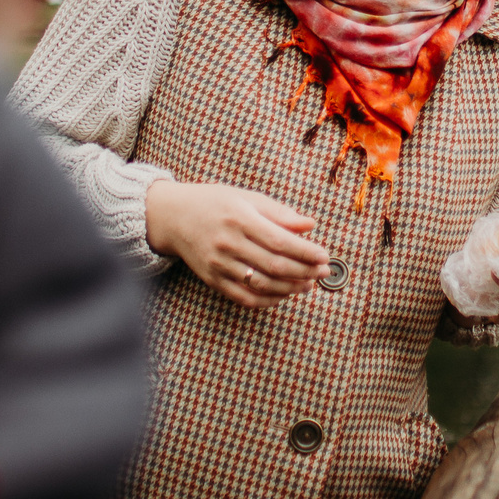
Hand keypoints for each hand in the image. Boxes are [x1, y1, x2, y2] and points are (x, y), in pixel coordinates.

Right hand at [145, 179, 330, 308]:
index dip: (305, 251)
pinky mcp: (213, 279)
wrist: (174, 217)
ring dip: (290, 288)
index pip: (279, 240)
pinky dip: (268, 300)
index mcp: (239, 218)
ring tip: (309, 284)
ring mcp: (219, 264)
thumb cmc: (215, 202)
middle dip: (304, 271)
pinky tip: (284, 295)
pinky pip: (244, 297)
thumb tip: (310, 225)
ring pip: (261, 284)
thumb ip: (279, 213)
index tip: (324, 255)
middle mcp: (228, 243)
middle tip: (324, 272)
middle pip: (273, 265)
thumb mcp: (247, 198)